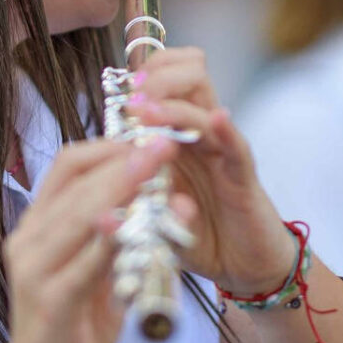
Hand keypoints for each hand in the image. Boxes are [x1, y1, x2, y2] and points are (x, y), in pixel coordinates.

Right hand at [0, 137, 182, 342]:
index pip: (67, 166)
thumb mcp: (98, 270)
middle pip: (75, 183)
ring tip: (156, 173)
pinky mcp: (49, 302)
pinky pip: (81, 265)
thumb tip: (169, 197)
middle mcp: (28, 239)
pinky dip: (107, 242)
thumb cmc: (73, 324)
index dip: (108, 147)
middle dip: (123, 162)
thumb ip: (123, 235)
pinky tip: (131, 225)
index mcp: (37, 225)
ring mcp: (32, 270)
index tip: (148, 138)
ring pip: (77, 216)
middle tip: (163, 145)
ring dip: (120, 191)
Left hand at [121, 47, 297, 294]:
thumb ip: (134, 193)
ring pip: (206, 104)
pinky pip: (238, 148)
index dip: (143, 76)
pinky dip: (228, 131)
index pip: (167, 79)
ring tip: (146, 111)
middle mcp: (201, 135)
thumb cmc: (199, 233)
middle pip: (190, 75)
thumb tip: (99, 184)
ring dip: (173, 103)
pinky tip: (218, 119)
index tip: (122, 93)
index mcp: (178, 134)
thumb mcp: (156, 210)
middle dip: (157, 78)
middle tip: (134, 101)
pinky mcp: (244, 179)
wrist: (244, 266)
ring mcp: (223, 153)